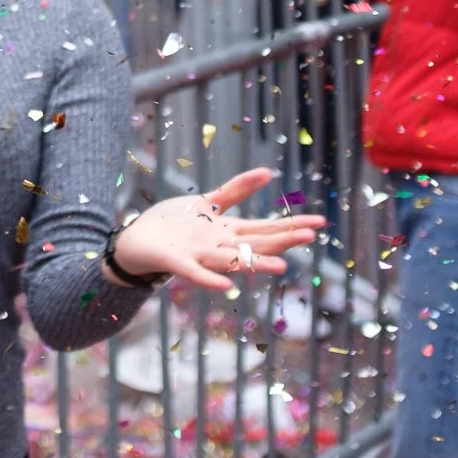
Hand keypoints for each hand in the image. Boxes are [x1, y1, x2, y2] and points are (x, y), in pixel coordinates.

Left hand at [108, 168, 325, 292]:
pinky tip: (225, 285)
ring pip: (233, 260)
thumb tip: (268, 172)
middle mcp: (220, 246)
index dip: (292, 224)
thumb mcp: (208, 202)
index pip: (266, 228)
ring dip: (256, 263)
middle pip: (256, 242)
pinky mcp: (177, 263)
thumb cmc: (175, 224)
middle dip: (284, 239)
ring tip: (282, 267)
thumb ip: (237, 190)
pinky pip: (195, 273)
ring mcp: (200, 256)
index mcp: (228, 231)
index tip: (320, 222)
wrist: (137, 242)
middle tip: (312, 235)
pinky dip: (210, 279)